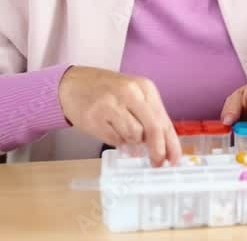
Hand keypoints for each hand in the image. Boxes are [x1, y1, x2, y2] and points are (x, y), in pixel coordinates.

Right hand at [57, 66, 179, 166]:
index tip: (175, 160)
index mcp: (145, 87)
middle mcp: (130, 93)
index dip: (171, 143)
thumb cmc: (108, 92)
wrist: (72, 84)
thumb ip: (148, 117)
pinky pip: (114, 139)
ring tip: (123, 132)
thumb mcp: (134, 96)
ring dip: (132, 142)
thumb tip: (163, 147)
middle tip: (157, 163)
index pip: (164, 120)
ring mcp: (111, 104)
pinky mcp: (94, 116)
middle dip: (157, 149)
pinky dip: (117, 141)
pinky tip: (111, 131)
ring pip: (134, 135)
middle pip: (153, 128)